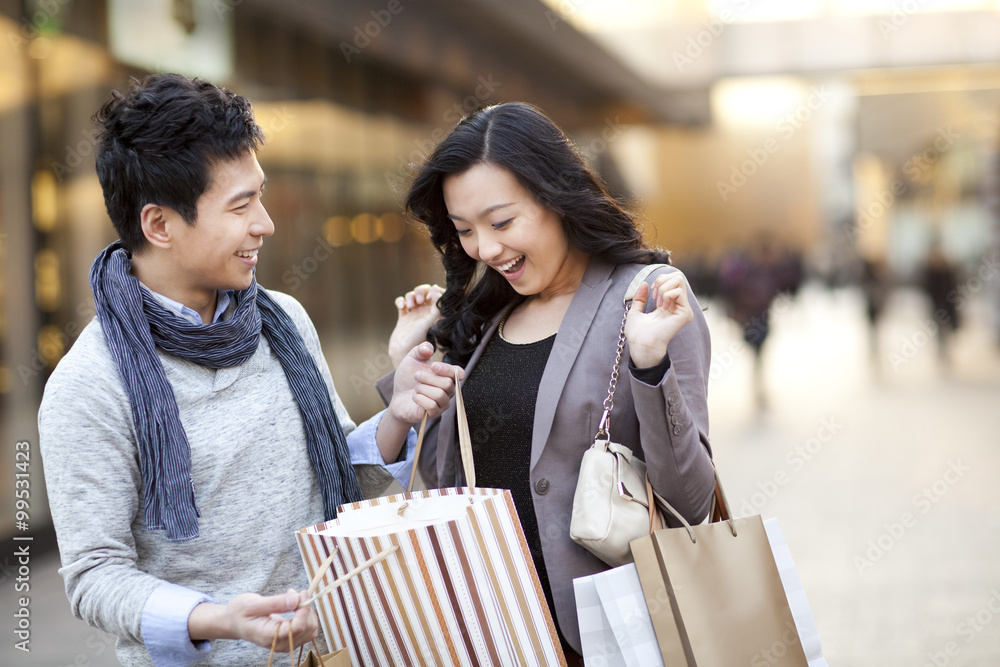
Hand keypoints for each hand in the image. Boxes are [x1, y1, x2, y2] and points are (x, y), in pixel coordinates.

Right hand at [188, 588, 316, 651]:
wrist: (234, 622)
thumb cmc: (239, 612)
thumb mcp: (252, 603)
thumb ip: (276, 602)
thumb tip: (296, 599)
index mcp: (269, 636)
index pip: (297, 627)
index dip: (304, 609)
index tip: (301, 593)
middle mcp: (280, 644)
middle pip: (308, 628)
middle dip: (305, 608)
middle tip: (294, 593)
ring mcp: (286, 643)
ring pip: (311, 629)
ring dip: (307, 612)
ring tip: (292, 600)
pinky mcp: (290, 639)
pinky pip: (308, 629)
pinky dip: (306, 616)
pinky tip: (295, 607)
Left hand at [388, 342, 464, 424]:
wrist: (398, 397)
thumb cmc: (408, 378)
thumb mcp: (412, 359)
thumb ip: (421, 349)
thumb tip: (429, 349)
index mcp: (447, 376)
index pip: (459, 373)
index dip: (448, 370)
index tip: (433, 366)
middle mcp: (449, 391)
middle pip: (447, 384)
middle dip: (428, 378)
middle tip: (416, 376)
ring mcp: (442, 404)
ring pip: (439, 395)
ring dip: (422, 389)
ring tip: (415, 388)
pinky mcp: (434, 414)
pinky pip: (432, 406)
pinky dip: (420, 399)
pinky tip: (415, 397)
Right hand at [389, 284, 443, 367]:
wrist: (403, 353)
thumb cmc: (419, 340)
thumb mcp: (430, 321)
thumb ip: (436, 305)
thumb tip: (436, 287)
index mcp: (435, 313)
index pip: (437, 294)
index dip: (433, 291)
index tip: (430, 296)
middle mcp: (426, 313)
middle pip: (424, 292)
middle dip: (421, 291)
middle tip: (419, 301)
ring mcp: (414, 315)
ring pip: (413, 295)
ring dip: (411, 295)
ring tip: (410, 305)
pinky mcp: (403, 318)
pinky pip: (402, 303)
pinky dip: (400, 301)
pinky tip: (402, 307)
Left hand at [624, 272, 693, 367]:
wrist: (641, 344)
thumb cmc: (638, 333)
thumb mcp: (635, 311)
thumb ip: (640, 298)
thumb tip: (645, 283)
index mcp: (669, 305)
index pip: (673, 280)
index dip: (661, 280)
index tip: (652, 292)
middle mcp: (678, 306)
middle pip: (678, 277)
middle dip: (662, 281)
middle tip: (655, 295)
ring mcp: (683, 309)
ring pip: (679, 281)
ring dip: (663, 288)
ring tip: (658, 302)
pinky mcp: (685, 313)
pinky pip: (679, 292)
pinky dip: (667, 294)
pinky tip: (661, 306)